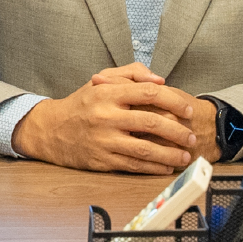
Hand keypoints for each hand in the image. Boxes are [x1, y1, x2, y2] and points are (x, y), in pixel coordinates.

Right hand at [83, 65, 221, 161]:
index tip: (189, 109)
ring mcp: (103, 140)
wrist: (50, 130)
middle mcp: (106, 117)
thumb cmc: (82, 103)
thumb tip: (160, 80)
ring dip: (169, 154)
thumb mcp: (101, 79)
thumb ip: (131, 73)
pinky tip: (166, 167)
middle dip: (177, 131)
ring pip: (144, 149)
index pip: (149, 93)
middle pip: (151, 123)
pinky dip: (153, 168)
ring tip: (185, 155)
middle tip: (192, 136)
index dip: (174, 101)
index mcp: (108, 93)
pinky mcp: (101, 160)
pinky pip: (132, 165)